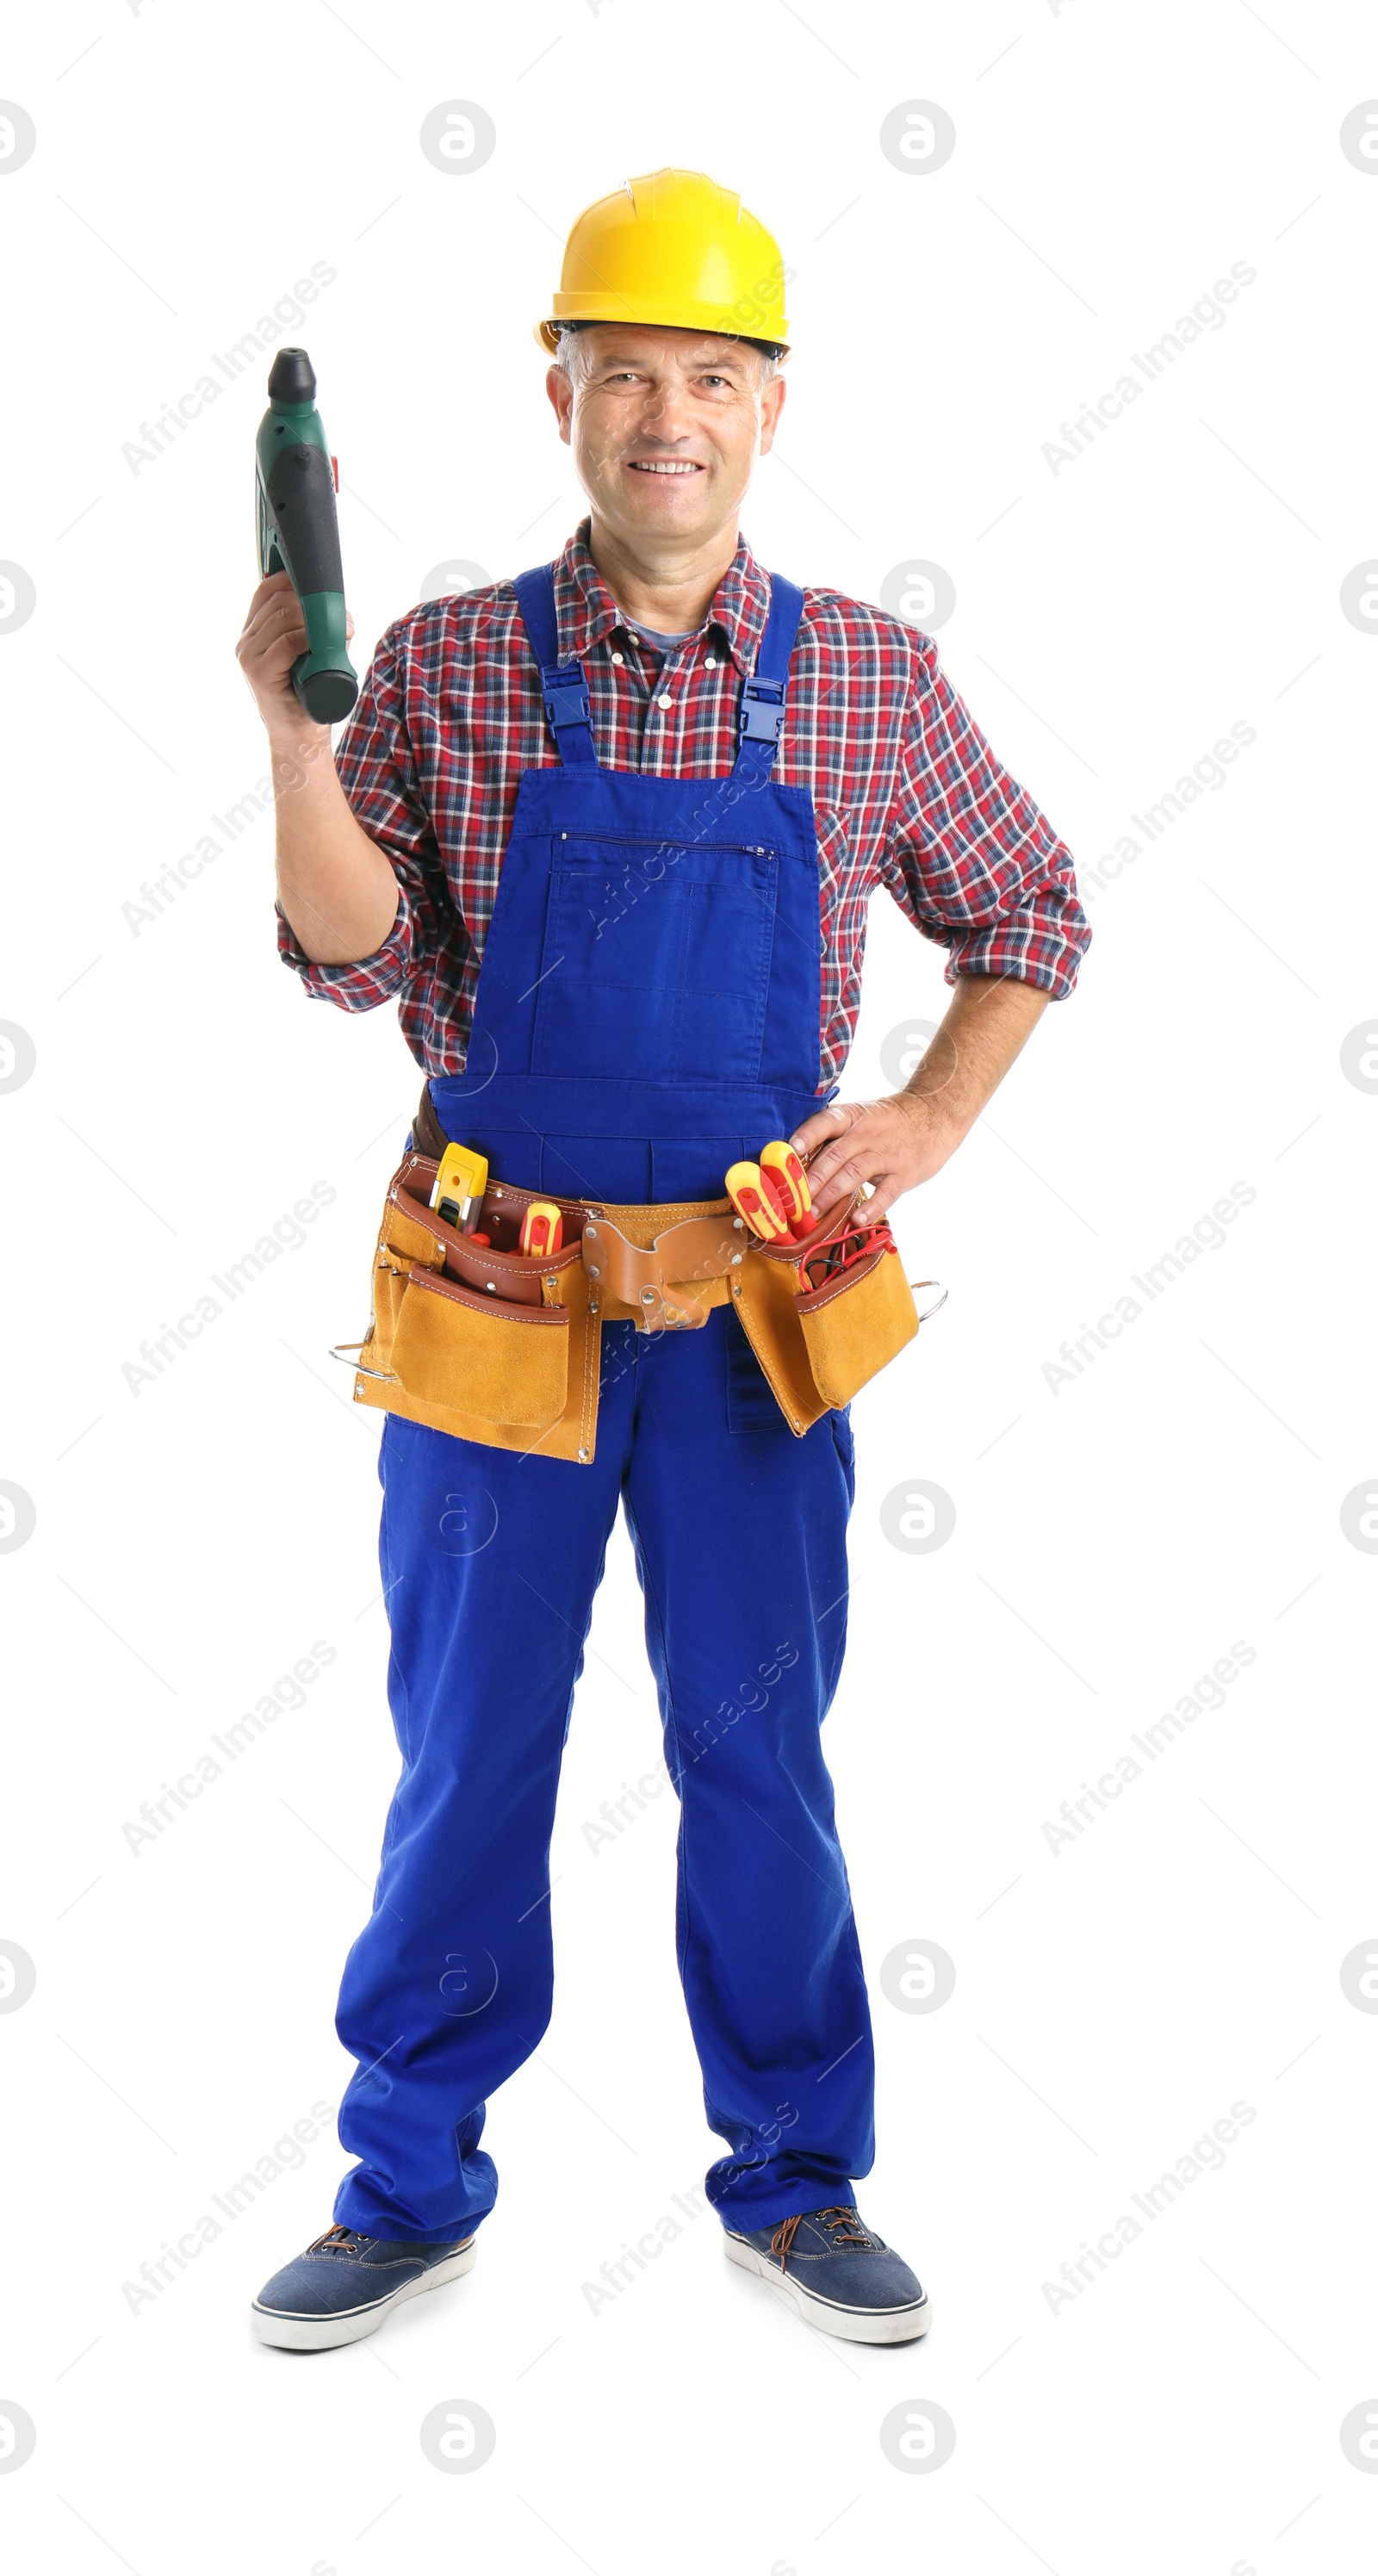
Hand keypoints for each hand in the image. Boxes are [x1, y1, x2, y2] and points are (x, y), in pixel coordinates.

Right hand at [236, 570, 353, 739]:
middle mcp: (246, 642)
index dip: (291, 580)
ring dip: (315, 619)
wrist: (299, 737)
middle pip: (277, 601)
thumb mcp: (309, 656)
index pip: (266, 591)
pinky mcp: (257, 672)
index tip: (319, 584)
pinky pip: (284, 642)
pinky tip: (322, 643)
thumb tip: (338, 607)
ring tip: (341, 630)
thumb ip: (313, 630)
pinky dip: (306, 637)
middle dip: (311, 601)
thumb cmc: (307, 696)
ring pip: (282, 618)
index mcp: (253, 633)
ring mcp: (248, 656)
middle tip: (341, 614)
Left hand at [789, 1090, 959, 1225]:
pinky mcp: (905, 1173)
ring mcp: (886, 1154)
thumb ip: (834, 1135)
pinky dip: (872, 1206)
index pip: (826, 1122)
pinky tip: (857, 1219)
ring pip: (854, 1174)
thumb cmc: (889, 1120)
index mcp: (853, 1116)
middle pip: (835, 1155)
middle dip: (811, 1179)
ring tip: (815, 1213)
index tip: (789, 1150)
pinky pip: (887, 1192)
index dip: (807, 1135)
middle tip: (793, 1199)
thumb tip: (796, 1159)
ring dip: (832, 1194)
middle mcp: (867, 1134)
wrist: (937, 1114)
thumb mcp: (862, 1116)